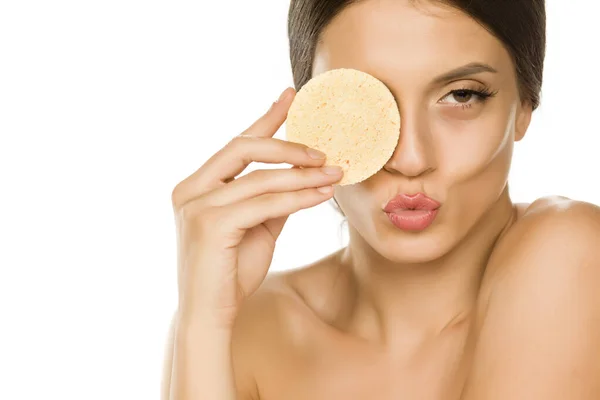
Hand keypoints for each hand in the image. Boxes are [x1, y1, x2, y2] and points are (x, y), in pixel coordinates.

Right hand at [171, 88, 342, 328]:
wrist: (211, 315)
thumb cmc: (231, 272)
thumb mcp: (257, 226)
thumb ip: (272, 198)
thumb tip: (304, 174)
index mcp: (196, 185)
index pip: (236, 144)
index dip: (265, 118)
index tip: (291, 97)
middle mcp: (190, 189)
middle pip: (242, 147)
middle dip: (287, 144)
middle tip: (323, 149)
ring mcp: (196, 206)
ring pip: (260, 177)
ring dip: (302, 174)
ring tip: (335, 173)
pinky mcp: (210, 225)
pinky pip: (264, 203)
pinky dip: (297, 197)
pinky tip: (322, 194)